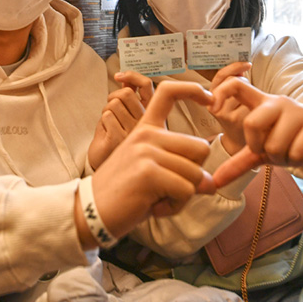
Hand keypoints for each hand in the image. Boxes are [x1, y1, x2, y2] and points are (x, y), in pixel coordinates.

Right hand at [82, 81, 216, 243]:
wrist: (91, 211)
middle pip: (200, 148)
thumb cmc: (124, 193)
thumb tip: (212, 184)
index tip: (210, 98)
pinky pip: (186, 190)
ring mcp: (146, 151)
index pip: (168, 93)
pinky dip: (176, 206)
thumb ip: (180, 169)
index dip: (193, 89)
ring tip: (158, 199)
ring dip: (183, 196)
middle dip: (194, 175)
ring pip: (196, 174)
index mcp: (145, 128)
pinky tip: (155, 207)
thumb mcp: (151, 172)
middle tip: (170, 189)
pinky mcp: (148, 172)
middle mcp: (147, 135)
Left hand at [88, 71, 153, 168]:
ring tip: (110, 127)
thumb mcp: (125, 116)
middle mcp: (147, 124)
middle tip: (110, 112)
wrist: (106, 168)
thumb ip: (128, 98)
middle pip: (125, 93)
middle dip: (112, 98)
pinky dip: (101, 124)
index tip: (119, 75)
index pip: (147, 87)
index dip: (133, 76)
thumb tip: (124, 77)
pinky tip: (106, 136)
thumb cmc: (115, 141)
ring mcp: (135, 132)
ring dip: (106, 113)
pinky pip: (106, 117)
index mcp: (152, 116)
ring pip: (113, 104)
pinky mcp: (121, 139)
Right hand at [209, 62, 251, 154]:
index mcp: (211, 99)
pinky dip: (257, 109)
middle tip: (249, 93)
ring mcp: (225, 114)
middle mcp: (214, 107)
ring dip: (252, 99)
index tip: (247, 64)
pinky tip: (256, 118)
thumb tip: (243, 66)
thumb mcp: (232, 101)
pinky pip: (251, 105)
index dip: (233, 67)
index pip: (221, 76)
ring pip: (244, 94)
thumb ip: (234, 84)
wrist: (241, 146)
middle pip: (234, 82)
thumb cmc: (239, 120)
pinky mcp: (236, 121)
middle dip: (244, 84)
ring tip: (251, 112)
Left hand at [209, 77, 302, 187]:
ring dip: (280, 158)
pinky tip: (302, 151)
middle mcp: (277, 102)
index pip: (236, 86)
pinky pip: (295, 153)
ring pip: (274, 145)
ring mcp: (297, 111)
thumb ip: (238, 162)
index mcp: (261, 103)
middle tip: (268, 149)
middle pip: (251, 123)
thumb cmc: (287, 142)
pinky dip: (296, 160)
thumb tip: (215, 182)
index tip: (212, 108)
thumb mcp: (261, 149)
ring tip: (288, 150)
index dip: (219, 93)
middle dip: (257, 146)